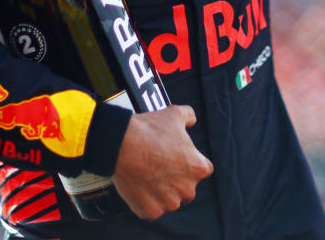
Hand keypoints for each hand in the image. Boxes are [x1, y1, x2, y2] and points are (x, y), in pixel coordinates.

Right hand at [112, 105, 213, 220]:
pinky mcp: (150, 211)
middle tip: (160, 167)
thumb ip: (190, 116)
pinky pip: (152, 210)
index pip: (202, 170)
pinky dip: (146, 202)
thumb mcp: (175, 114)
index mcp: (198, 168)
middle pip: (187, 189)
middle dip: (177, 181)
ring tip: (149, 176)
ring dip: (162, 193)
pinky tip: (140, 187)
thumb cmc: (150, 130)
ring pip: (170, 201)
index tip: (176, 159)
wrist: (122, 144)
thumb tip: (192, 120)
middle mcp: (187, 189)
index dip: (188, 164)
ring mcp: (168, 203)